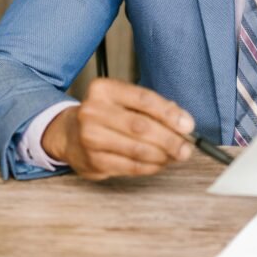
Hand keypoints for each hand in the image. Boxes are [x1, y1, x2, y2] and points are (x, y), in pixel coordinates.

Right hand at [42, 78, 195, 180]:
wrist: (68, 134)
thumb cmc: (105, 115)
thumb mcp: (123, 101)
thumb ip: (152, 108)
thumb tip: (183, 123)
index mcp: (104, 89)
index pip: (143, 99)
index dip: (169, 113)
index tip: (188, 125)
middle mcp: (93, 111)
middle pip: (140, 126)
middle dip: (169, 139)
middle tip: (187, 148)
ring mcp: (90, 138)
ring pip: (136, 149)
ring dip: (162, 156)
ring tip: (176, 156)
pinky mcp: (93, 162)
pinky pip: (130, 166)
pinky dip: (150, 167)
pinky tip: (160, 163)